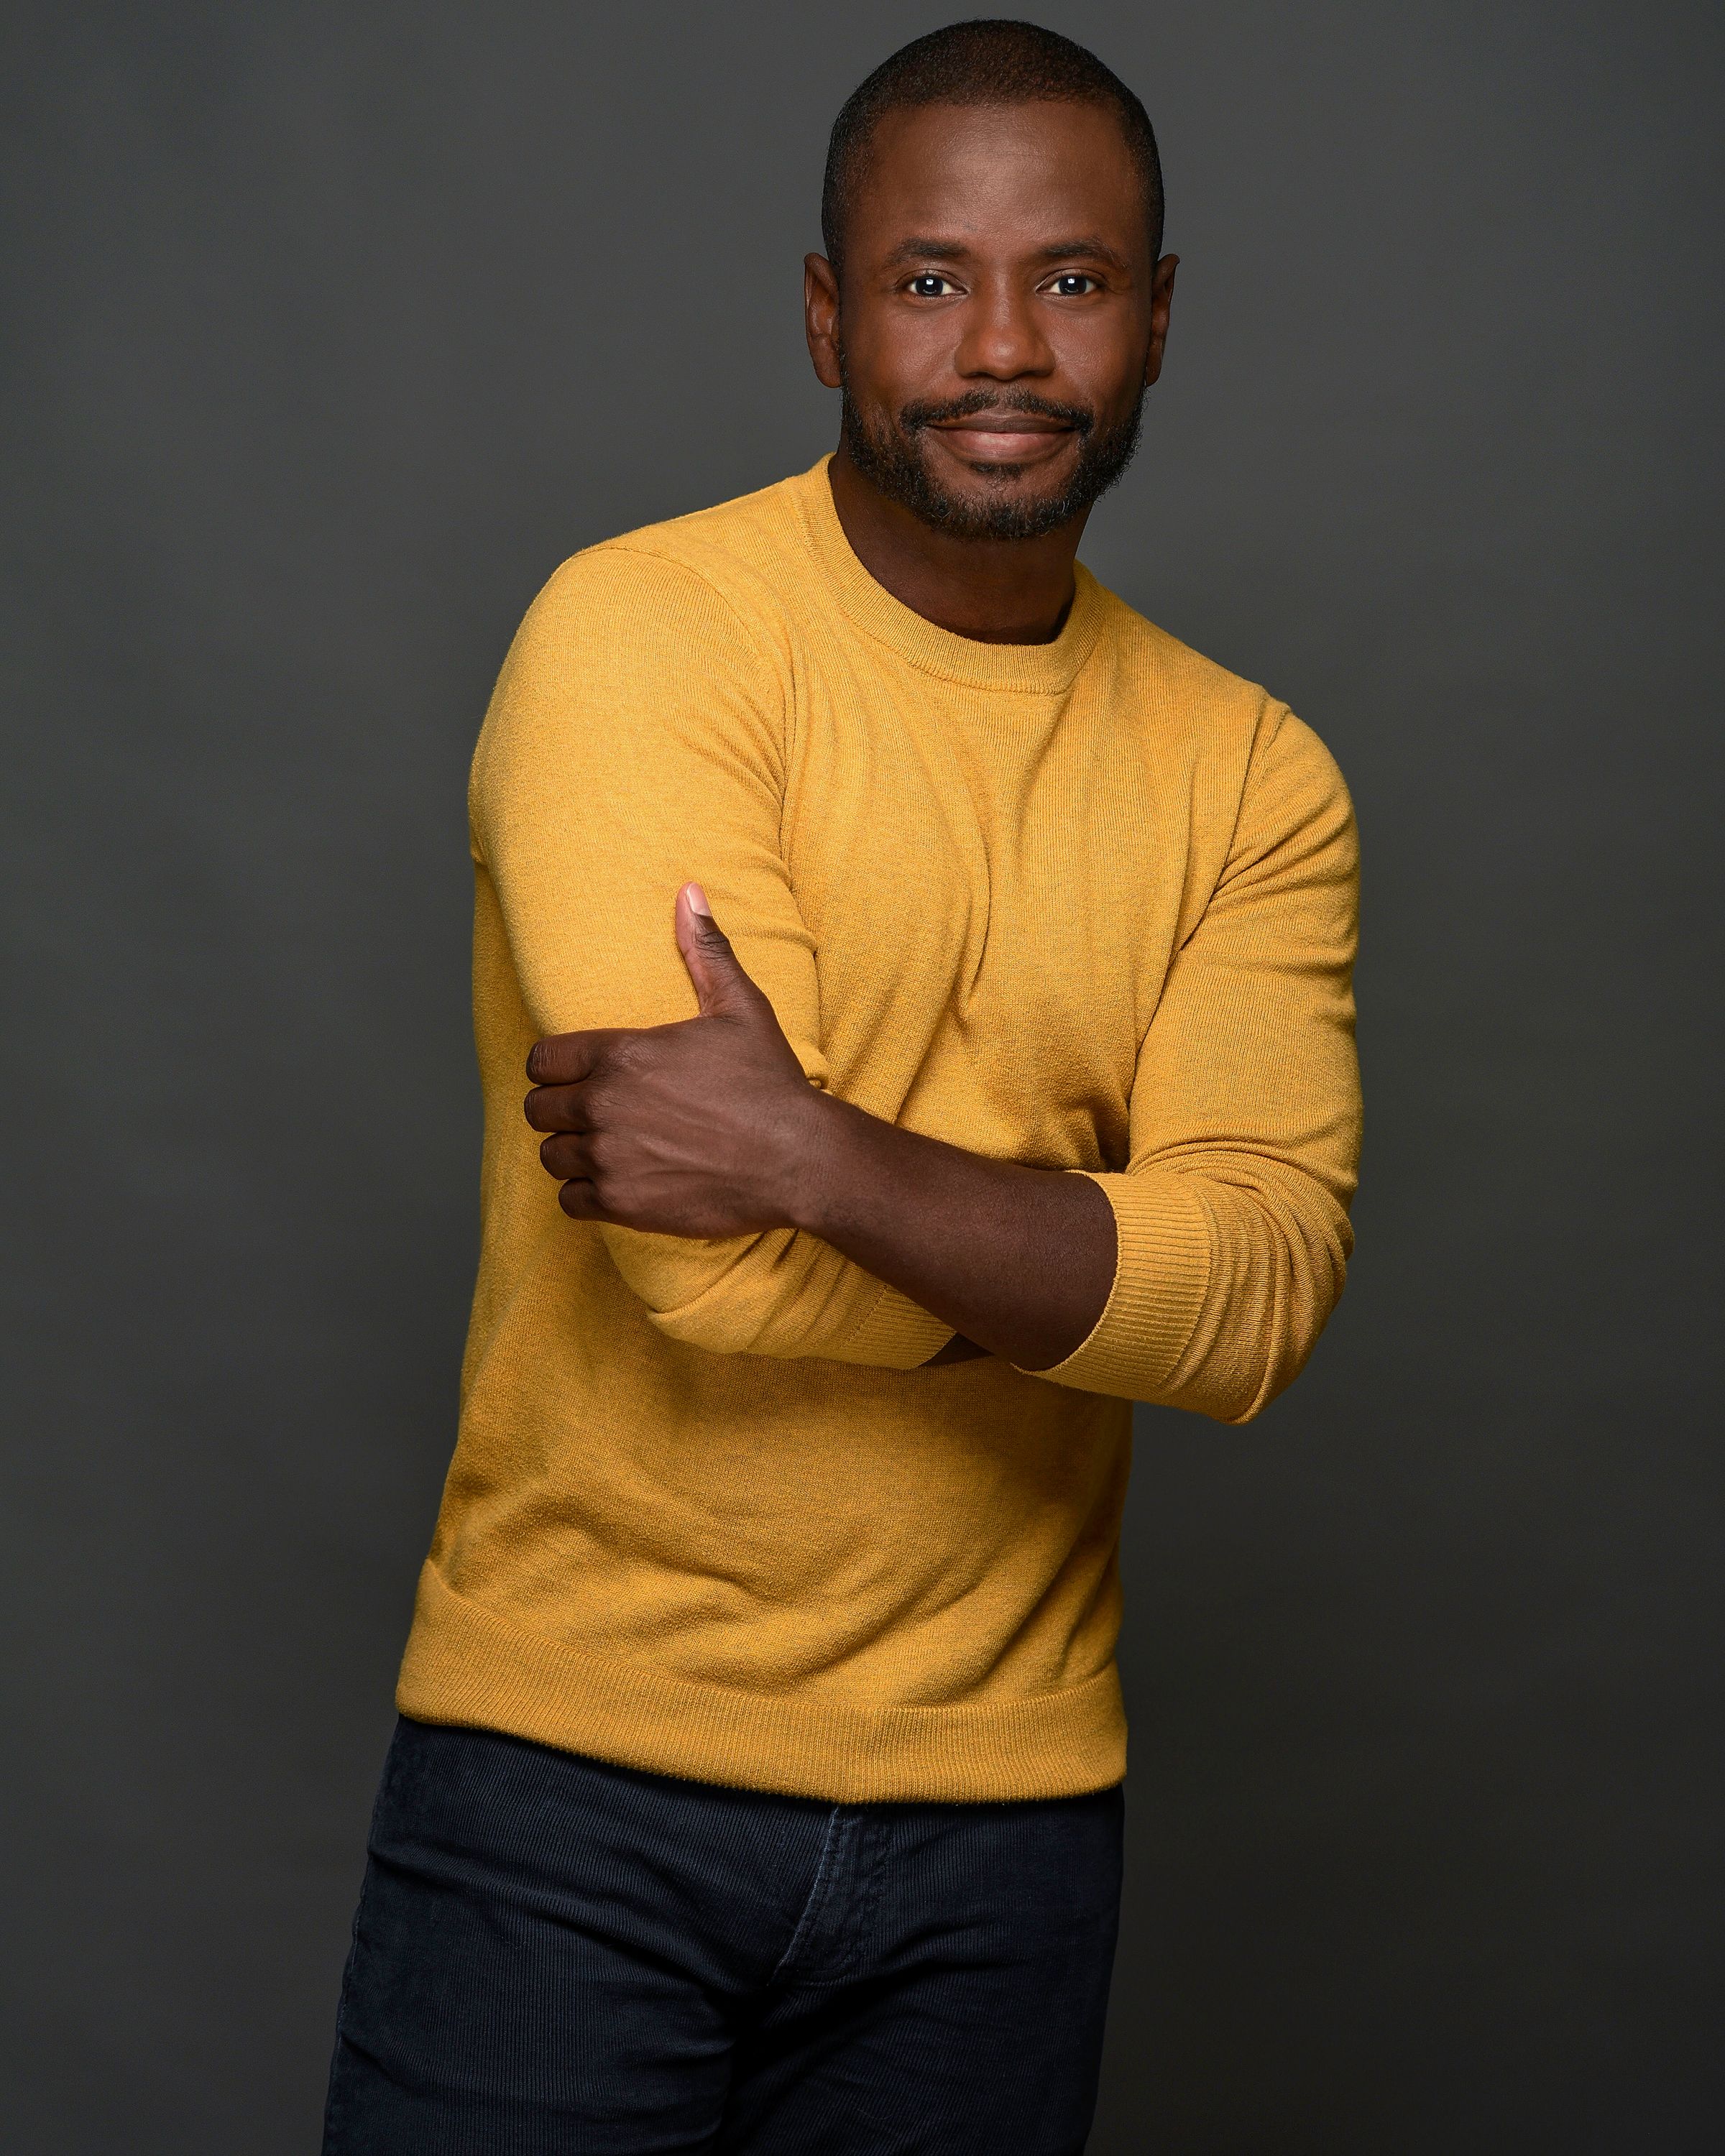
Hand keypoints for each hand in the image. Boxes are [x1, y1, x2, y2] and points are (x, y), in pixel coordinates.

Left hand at [525, 884, 824, 1234]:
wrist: (799, 1159)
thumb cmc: (769, 1084)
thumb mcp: (741, 1007)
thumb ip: (705, 950)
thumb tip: (689, 893)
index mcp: (621, 1054)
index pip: (542, 1060)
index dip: (556, 1067)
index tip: (578, 1075)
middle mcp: (604, 1105)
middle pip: (538, 1108)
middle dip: (561, 1109)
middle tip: (595, 1113)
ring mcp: (609, 1158)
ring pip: (551, 1155)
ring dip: (573, 1151)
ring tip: (607, 1147)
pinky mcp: (621, 1203)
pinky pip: (568, 1200)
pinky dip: (585, 1194)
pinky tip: (617, 1181)